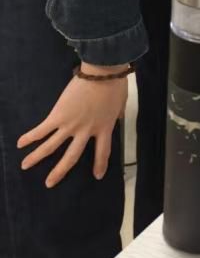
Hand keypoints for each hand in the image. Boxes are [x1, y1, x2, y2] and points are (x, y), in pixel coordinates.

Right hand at [18, 63, 128, 187]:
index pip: (103, 151)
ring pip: (51, 146)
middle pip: (72, 157)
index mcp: (104, 128)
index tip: (97, 176)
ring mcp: (71, 125)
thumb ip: (115, 115)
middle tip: (49, 183)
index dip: (101, 164)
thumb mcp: (120, 104)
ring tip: (25, 166)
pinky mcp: (58, 115)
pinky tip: (20, 143)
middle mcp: (86, 132)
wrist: (102, 73)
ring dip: (37, 157)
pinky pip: (42, 129)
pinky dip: (30, 137)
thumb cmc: (114, 85)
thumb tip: (116, 119)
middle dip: (60, 171)